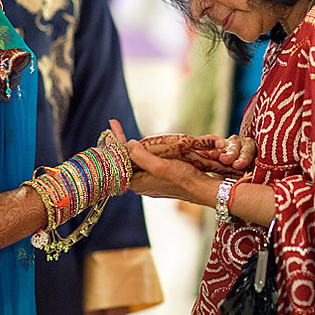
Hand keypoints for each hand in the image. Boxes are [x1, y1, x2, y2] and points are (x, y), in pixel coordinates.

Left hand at [124, 130, 255, 174]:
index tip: (111, 125)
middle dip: (120, 145)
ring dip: (132, 148)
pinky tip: (144, 146)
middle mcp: (142, 183)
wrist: (203, 189)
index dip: (114, 143)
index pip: (119, 161)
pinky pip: (146, 163)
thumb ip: (142, 156)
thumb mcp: (161, 166)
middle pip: (126, 161)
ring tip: (125, 135)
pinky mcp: (160, 178)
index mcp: (137, 183)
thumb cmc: (183, 179)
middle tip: (115, 127)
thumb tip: (129, 144)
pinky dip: (143, 153)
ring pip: (136, 162)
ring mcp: (151, 181)